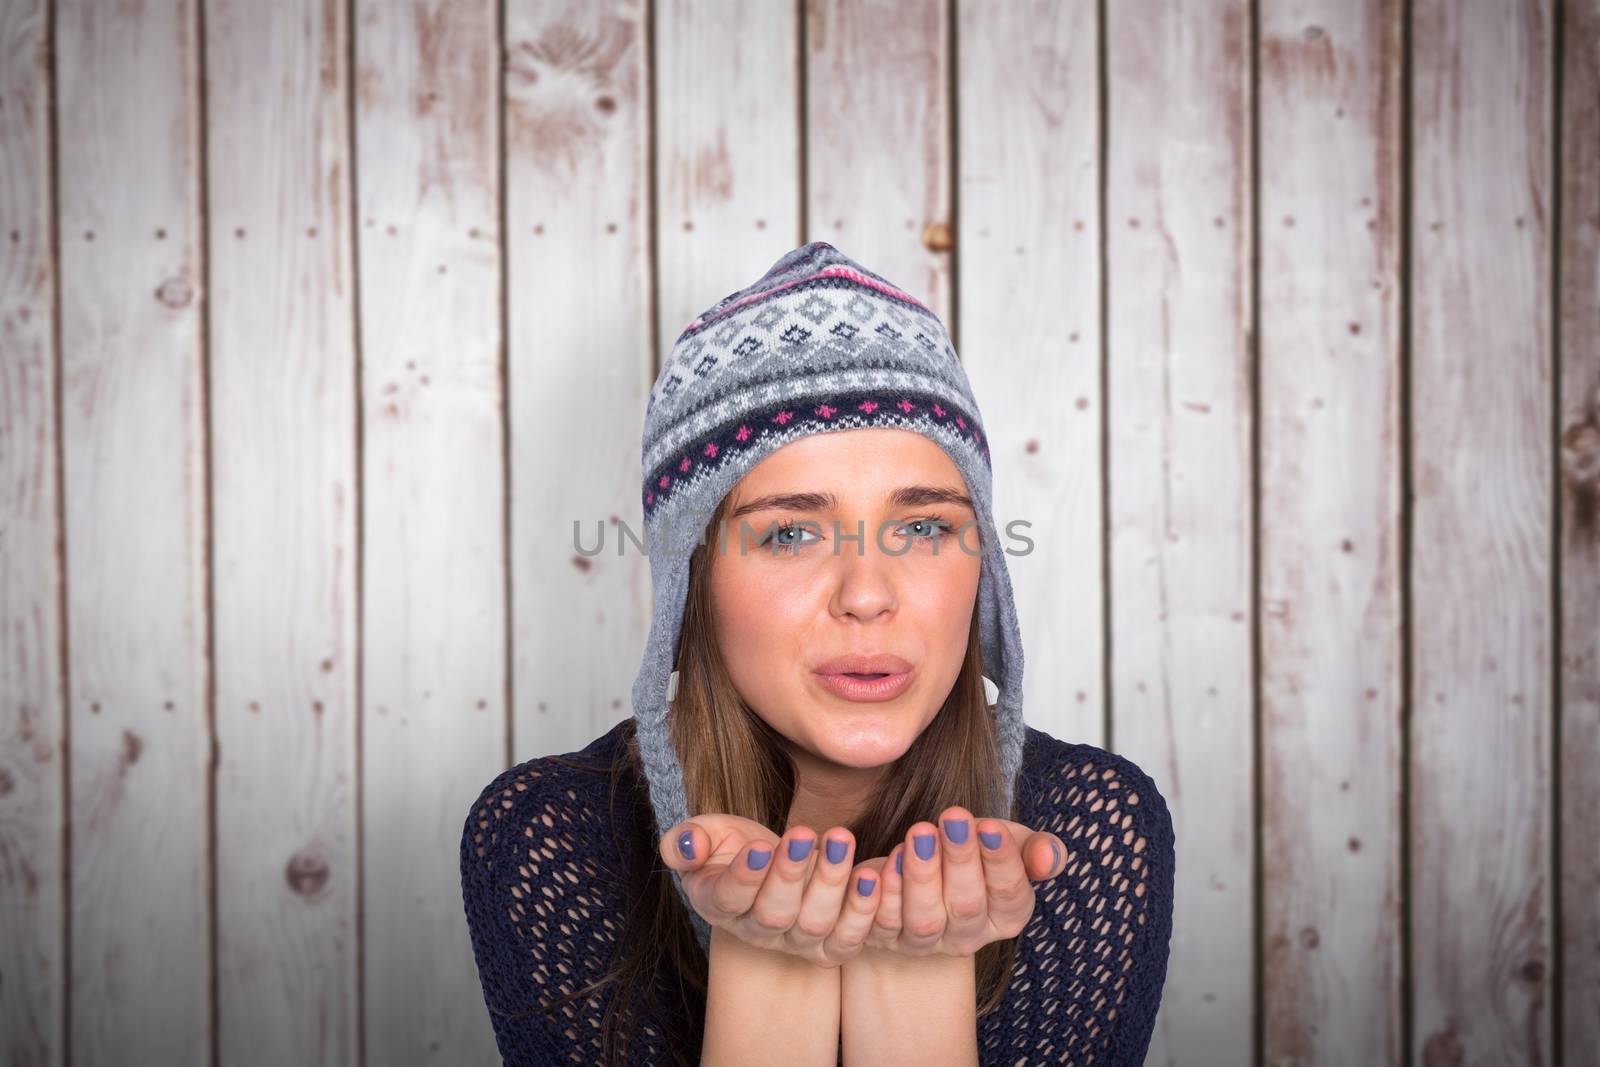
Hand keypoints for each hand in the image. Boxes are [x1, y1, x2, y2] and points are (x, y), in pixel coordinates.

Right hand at [659, 814, 885, 967]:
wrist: (774, 868)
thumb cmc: (735, 848)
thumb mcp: (706, 835)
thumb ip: (687, 840)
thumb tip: (685, 845)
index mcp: (720, 905)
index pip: (727, 899)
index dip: (742, 877)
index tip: (758, 847)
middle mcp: (758, 932)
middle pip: (773, 915)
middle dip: (789, 874)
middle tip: (803, 833)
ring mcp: (796, 943)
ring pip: (814, 924)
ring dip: (830, 883)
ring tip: (841, 840)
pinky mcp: (831, 947)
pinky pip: (849, 939)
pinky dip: (864, 911)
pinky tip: (872, 875)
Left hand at [858, 805, 1064, 957]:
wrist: (924, 864)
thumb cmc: (974, 851)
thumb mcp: (1008, 843)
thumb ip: (1037, 849)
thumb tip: (1049, 855)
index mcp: (1006, 918)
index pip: (1011, 897)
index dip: (1001, 863)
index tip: (989, 826)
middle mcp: (967, 938)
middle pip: (966, 907)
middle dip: (960, 860)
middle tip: (952, 816)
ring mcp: (924, 943)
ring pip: (923, 919)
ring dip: (921, 875)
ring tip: (919, 832)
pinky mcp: (884, 937)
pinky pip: (881, 923)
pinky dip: (880, 895)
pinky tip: (880, 864)